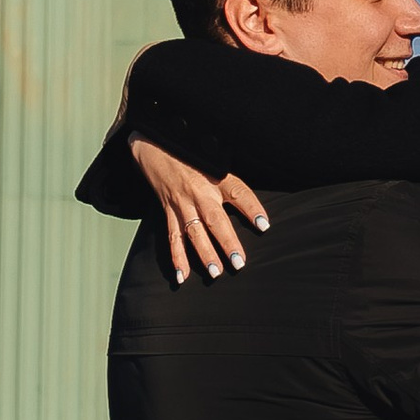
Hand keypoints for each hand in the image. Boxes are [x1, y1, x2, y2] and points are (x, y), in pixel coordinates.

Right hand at [131, 135, 268, 280]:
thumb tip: (255, 203)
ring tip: (215, 273)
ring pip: (193, 232)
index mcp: (216, 177)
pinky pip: (172, 237)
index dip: (252, 208)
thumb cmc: (191, 153)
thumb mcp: (215, 159)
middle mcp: (199, 192)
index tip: (264, 225)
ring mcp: (182, 203)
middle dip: (227, 242)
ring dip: (204, 254)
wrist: (155, 145)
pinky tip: (182, 275)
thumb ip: (233, 180)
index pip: (239, 192)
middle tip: (238, 263)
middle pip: (215, 220)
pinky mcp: (168, 210)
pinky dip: (177, 257)